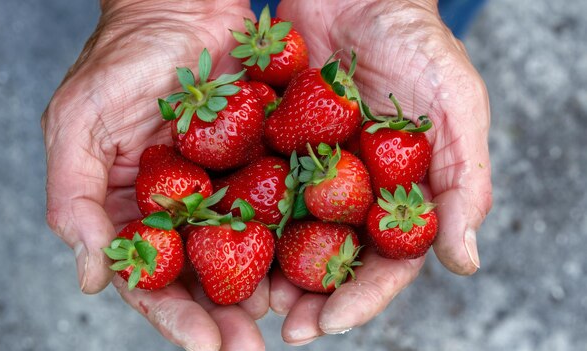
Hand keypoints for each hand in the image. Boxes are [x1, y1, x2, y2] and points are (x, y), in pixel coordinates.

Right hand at [42, 1, 270, 348]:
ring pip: (247, 250)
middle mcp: (181, 208)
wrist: (183, 8)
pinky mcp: (263, 163)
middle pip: (203, 276)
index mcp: (134, 209)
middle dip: (226, 316)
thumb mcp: (78, 125)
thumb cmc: (122, 59)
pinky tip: (317, 259)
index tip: (207, 345)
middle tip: (253, 347)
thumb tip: (92, 277)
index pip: (152, 278)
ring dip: (267, 286)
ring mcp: (225, 188)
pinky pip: (281, 205)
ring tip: (293, 316)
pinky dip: (297, 234)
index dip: (175, 316)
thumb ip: (75, 201)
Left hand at [270, 0, 491, 343]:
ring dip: (270, 269)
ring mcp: (313, 172)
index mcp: (400, 196)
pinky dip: (243, 215)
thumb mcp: (455, 109)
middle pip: (333, 260)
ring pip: (291, 234)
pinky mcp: (277, 146)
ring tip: (246, 296)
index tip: (330, 324)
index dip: (361, 298)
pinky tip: (220, 237)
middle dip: (309, 298)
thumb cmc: (418, 46)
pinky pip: (258, 187)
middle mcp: (354, 193)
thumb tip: (465, 263)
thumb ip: (463, 184)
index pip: (386, 264)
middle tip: (281, 323)